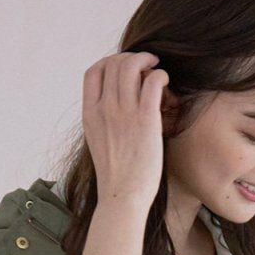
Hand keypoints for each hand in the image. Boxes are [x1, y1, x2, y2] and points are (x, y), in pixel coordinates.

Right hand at [82, 50, 167, 206]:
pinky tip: (164, 82)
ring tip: (155, 68)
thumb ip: (102, 118)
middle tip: (145, 65)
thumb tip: (115, 102)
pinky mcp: (146, 120)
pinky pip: (152, 82)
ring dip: (146, 60)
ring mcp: (124, 113)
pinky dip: (159, 75)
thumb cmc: (115, 174)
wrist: (122, 197)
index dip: (109, 62)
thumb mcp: (97, 141)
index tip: (122, 68)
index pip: (93, 72)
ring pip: (132, 66)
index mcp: (90, 114)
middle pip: (114, 63)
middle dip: (131, 57)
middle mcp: (104, 109)